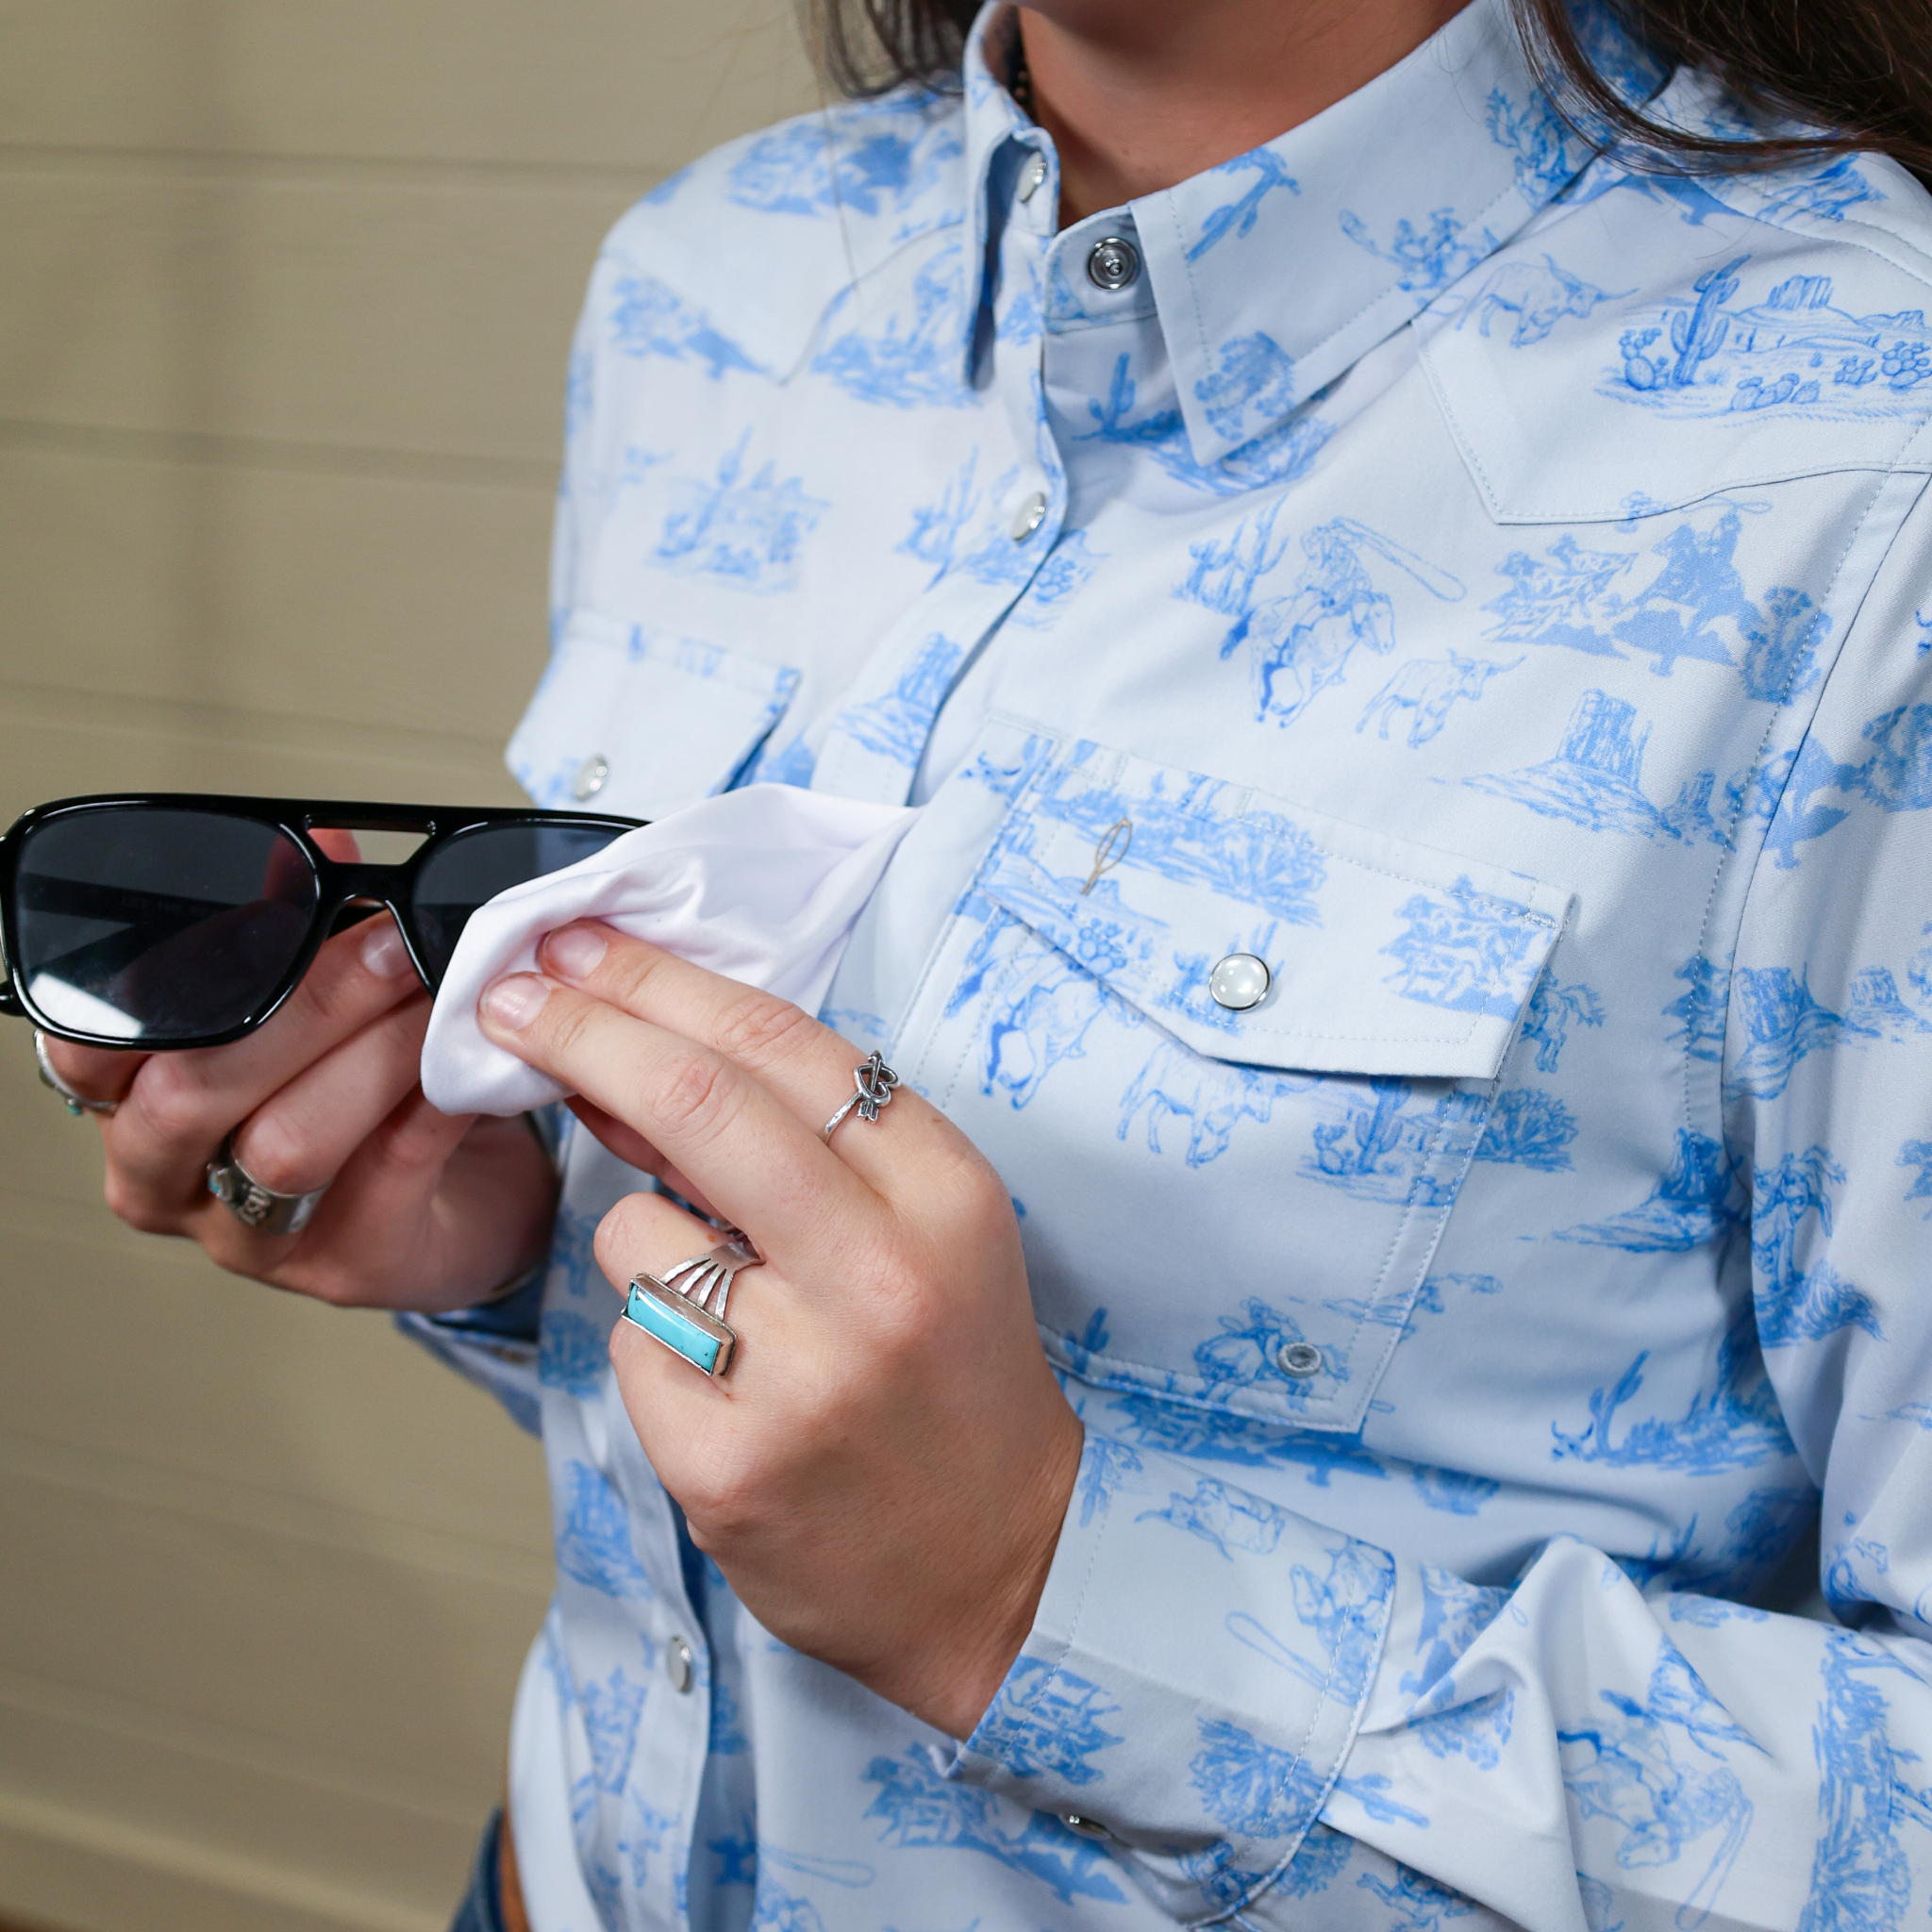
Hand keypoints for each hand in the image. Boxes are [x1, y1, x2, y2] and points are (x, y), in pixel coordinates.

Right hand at [41, 899, 556, 1313]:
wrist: (476, 1201)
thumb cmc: (379, 1100)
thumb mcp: (329, 1008)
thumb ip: (309, 934)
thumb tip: (322, 846)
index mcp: (136, 1106)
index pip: (89, 1050)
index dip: (161, 985)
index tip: (263, 917)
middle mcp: (175, 1181)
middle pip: (190, 1095)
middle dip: (303, 1005)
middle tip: (392, 943)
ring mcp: (256, 1238)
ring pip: (287, 1142)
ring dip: (377, 1049)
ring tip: (442, 992)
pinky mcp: (350, 1267)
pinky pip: (388, 1170)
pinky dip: (434, 1098)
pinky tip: (472, 1056)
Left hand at [479, 921, 1084, 1738]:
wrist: (998, 1563)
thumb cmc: (952, 1371)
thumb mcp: (924, 1227)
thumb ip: (802, 1139)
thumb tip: (635, 1056)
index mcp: (945, 1195)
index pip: (783, 1047)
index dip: (661, 980)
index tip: (582, 947)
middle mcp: (881, 1276)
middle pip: (695, 1106)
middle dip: (582, 1030)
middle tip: (510, 997)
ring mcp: (803, 1378)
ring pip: (634, 1235)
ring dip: (646, 1243)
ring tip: (733, 1309)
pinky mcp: (728, 1466)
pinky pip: (627, 1347)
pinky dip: (654, 1349)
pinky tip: (729, 1391)